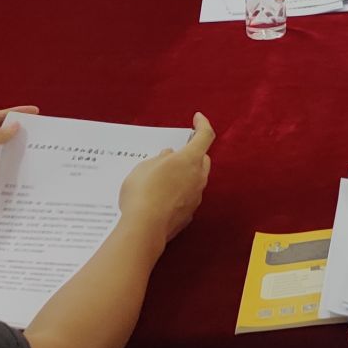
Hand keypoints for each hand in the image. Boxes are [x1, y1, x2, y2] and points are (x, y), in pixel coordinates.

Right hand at [119, 113, 214, 247]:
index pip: (205, 135)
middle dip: (192, 153)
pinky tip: (162, 198)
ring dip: (184, 175)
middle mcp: (198, 177)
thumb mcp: (144, 167)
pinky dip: (179, 194)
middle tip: (175, 154)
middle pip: (202, 159)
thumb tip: (168, 156)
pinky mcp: (188, 215)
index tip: (198, 118)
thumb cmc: (143, 192)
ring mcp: (196, 197)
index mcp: (190, 159)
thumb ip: (159, 159)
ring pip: (195, 179)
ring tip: (163, 177)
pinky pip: (187, 198)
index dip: (203, 124)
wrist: (144, 229)